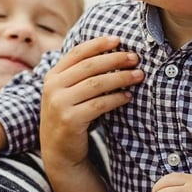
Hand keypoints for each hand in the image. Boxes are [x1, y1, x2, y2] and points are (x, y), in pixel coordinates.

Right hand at [41, 36, 142, 191]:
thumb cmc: (71, 117)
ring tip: (138, 75)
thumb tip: (113, 52)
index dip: (98, 44)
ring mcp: (59, 103)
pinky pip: (99, 104)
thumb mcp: (68, 92)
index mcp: (52, 76)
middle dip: (115, 59)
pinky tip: (128, 96)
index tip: (119, 39)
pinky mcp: (70, 120)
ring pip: (96, 84)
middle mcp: (52, 87)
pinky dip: (116, 99)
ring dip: (121, 77)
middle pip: (90, 66)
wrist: (59, 152)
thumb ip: (81, 74)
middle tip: (135, 58)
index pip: (77, 52)